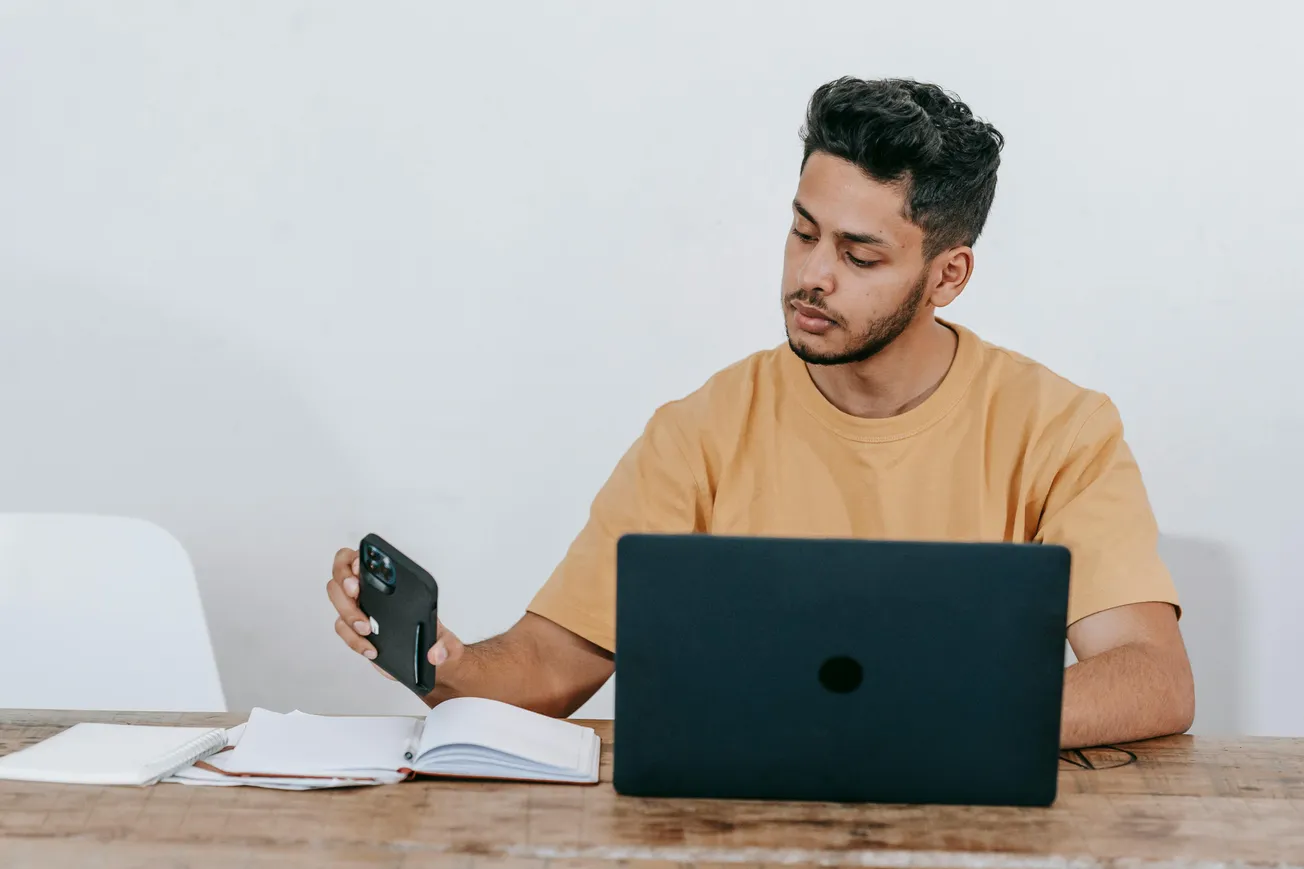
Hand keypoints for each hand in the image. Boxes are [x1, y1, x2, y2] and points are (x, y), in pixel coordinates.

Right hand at [327, 547, 463, 681]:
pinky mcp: (354, 629)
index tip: (362, 567)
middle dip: (344, 580)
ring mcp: (360, 608)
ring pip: (337, 599)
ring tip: (367, 628)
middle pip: (341, 574)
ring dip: (347, 612)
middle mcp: (371, 590)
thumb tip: (434, 655)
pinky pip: (342, 628)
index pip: (366, 557)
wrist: (428, 660)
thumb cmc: (434, 639)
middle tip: (355, 592)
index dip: (358, 557)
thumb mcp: (448, 642)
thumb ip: (445, 647)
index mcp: (392, 581)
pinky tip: (371, 649)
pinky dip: (353, 639)